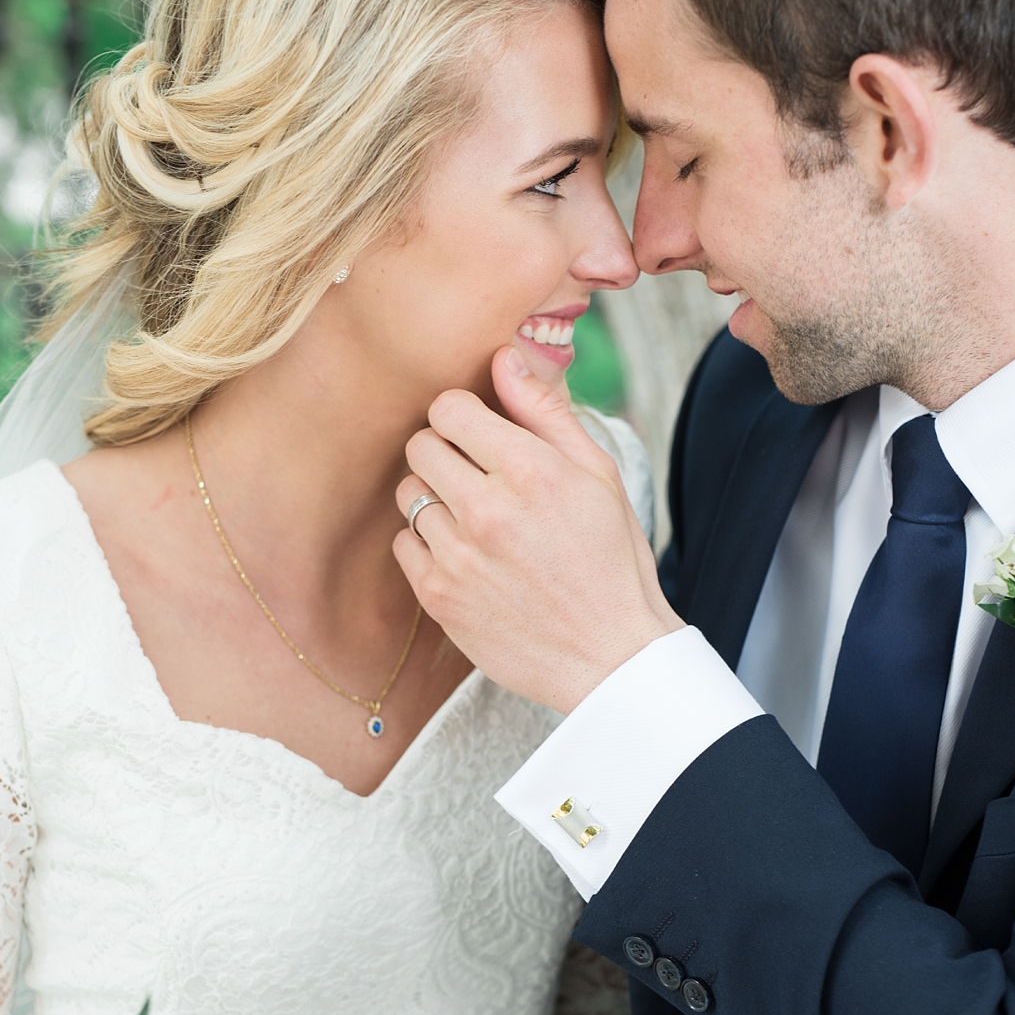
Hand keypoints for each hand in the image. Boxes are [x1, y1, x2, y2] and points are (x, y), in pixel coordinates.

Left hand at [395, 345, 681, 713]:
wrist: (612, 657)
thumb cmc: (611, 561)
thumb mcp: (600, 477)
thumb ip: (547, 413)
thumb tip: (503, 357)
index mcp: (533, 472)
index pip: (450, 408)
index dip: (464, 416)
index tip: (482, 435)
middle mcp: (490, 510)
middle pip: (420, 445)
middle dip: (446, 452)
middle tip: (479, 478)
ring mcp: (459, 556)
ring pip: (408, 495)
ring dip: (437, 500)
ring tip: (478, 522)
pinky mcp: (439, 596)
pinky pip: (402, 543)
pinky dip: (428, 545)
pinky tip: (469, 557)